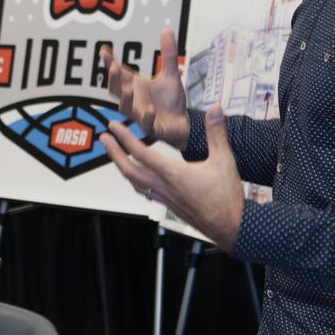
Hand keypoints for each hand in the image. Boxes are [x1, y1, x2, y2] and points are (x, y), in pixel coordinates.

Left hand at [99, 104, 243, 250]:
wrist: (230, 226)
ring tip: (115, 155)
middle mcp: (163, 186)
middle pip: (129, 170)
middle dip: (113, 153)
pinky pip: (144, 191)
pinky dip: (135, 180)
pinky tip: (136, 177)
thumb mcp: (224, 160)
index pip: (140, 153)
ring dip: (122, 167)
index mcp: (173, 173)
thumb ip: (216, 133)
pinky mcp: (169, 205)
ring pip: (134, 182)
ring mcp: (165, 198)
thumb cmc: (227, 196)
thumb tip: (215, 108)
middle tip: (103, 139)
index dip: (124, 138)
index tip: (113, 127)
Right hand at [103, 28, 188, 149]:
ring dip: (125, 100)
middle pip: (116, 91)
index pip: (119, 74)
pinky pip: (146, 125)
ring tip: (128, 89)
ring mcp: (141, 116)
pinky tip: (150, 109)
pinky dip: (146, 118)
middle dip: (113, 80)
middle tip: (114, 68)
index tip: (104, 51)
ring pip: (126, 110)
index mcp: (135, 87)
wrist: (184, 124)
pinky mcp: (153, 129)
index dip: (110, 64)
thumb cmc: (172, 101)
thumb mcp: (172, 74)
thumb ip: (168, 54)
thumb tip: (166, 29)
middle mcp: (134, 101)